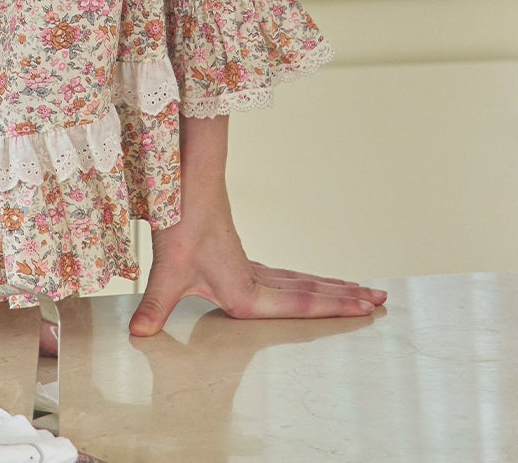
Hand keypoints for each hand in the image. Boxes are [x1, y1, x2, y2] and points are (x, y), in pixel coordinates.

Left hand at [128, 213, 386, 336]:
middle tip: (380, 300)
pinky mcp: (239, 258)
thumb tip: (137, 334)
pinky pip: (283, 275)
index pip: (300, 303)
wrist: (183, 182)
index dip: (334, 308)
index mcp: (246, 291)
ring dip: (329, 287)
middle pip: (309, 290)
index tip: (366, 308)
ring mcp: (249, 267)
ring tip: (360, 291)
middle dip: (344, 298)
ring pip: (299, 280)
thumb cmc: (180, 223)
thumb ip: (155, 307)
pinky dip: (305, 281)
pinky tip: (306, 284)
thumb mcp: (168, 270)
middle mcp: (254, 279)